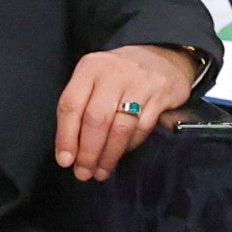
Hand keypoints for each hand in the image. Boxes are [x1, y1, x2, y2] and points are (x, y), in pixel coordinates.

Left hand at [57, 44, 200, 179]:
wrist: (165, 59)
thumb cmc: (121, 76)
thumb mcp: (96, 80)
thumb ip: (81, 107)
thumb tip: (70, 151)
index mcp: (90, 67)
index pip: (71, 105)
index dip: (66, 136)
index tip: (66, 161)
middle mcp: (113, 72)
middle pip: (95, 119)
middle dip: (88, 151)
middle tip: (84, 172)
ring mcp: (139, 82)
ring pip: (120, 127)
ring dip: (109, 154)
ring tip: (102, 171)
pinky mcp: (160, 94)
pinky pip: (142, 128)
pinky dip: (130, 145)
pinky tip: (122, 153)